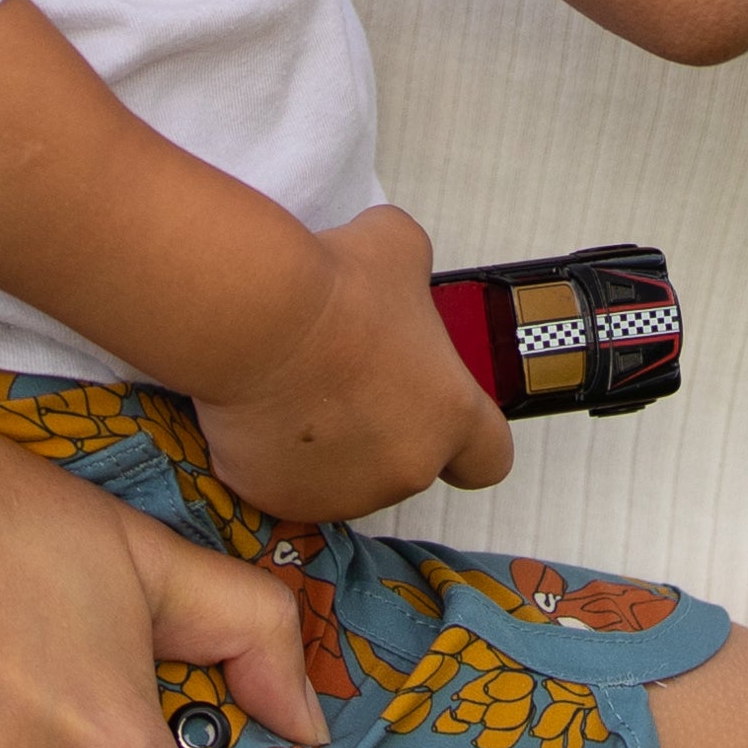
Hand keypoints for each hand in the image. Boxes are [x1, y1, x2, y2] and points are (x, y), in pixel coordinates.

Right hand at [184, 207, 514, 528]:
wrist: (258, 317)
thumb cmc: (337, 286)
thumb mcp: (401, 250)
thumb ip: (414, 278)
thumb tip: (395, 276)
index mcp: (450, 415)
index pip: (488, 459)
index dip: (466, 440)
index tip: (438, 416)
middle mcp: (405, 468)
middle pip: (406, 461)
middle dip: (382, 428)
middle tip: (346, 376)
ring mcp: (341, 492)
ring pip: (344, 477)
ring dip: (330, 446)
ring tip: (297, 386)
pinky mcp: (279, 498)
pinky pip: (283, 479)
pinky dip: (272, 453)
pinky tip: (260, 406)